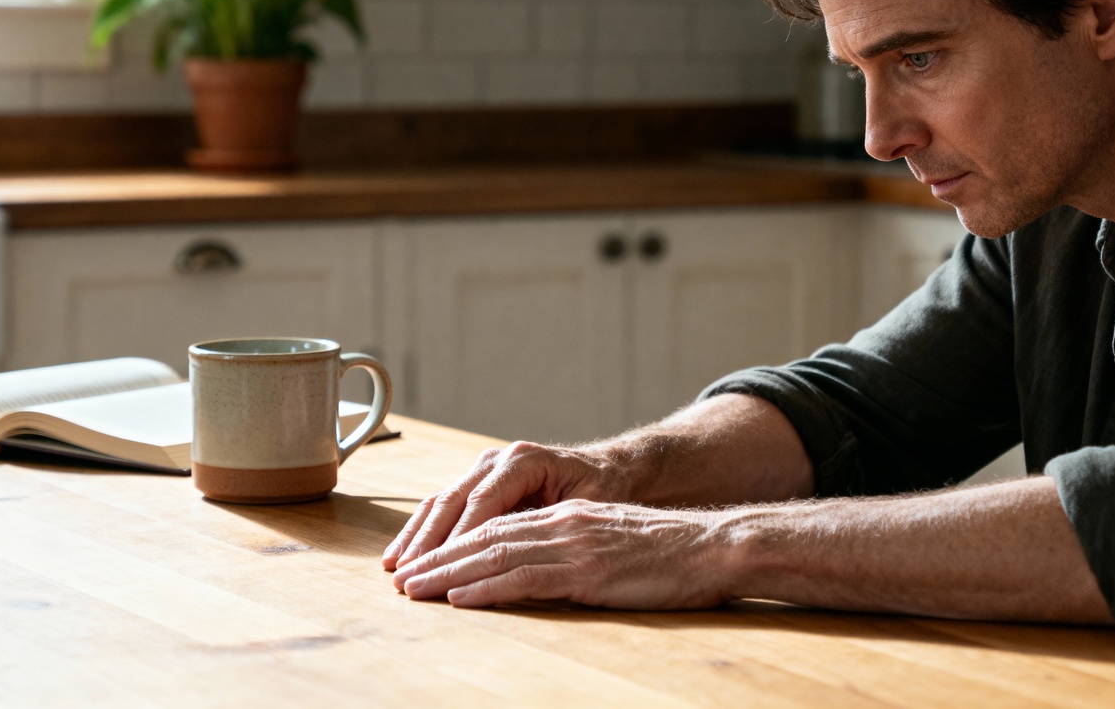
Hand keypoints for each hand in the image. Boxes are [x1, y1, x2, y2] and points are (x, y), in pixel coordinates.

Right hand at [382, 441, 629, 569]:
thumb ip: (552, 521)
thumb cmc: (602, 489)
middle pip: (453, 501)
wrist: (607, 469)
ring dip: (416, 537)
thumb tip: (521, 551)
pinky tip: (403, 555)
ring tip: (394, 568)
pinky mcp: (477, 483)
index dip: (460, 538)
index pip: (483, 502)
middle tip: (407, 575)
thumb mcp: (587, 505)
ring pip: (441, 502)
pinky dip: (422, 531)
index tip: (441, 569)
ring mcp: (483, 469)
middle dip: (427, 541)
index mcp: (524, 461)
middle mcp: (498, 460)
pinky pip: (443, 506)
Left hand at [391, 500, 730, 609]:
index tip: (423, 564)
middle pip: (484, 538)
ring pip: (494, 555)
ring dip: (447, 574)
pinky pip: (524, 577)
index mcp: (566, 517)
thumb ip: (575, 551)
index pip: (497, 528)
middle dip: (437, 558)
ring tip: (414, 590)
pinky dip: (485, 588)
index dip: (454, 546)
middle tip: (400, 579)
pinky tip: (459, 598)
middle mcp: (561, 524)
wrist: (714, 547)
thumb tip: (542, 571)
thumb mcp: (613, 545)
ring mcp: (572, 544)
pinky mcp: (586, 570)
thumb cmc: (671, 554)